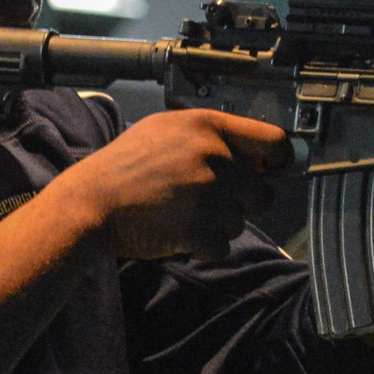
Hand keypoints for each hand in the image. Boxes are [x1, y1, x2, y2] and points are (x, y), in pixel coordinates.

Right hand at [60, 109, 292, 260]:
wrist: (92, 203)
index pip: (272, 141)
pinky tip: (178, 232)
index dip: (280, 160)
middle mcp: (214, 156)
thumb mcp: (165, 129)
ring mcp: (208, 193)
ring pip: (240, 222)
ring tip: (182, 214)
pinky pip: (223, 247)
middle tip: (205, 201)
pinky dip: (203, 247)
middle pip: (261, 192)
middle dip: (239, 203)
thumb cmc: (126, 167)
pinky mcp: (199, 228)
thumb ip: (210, 136)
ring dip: (217, 226)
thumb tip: (255, 154)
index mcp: (207, 127)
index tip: (277, 170)